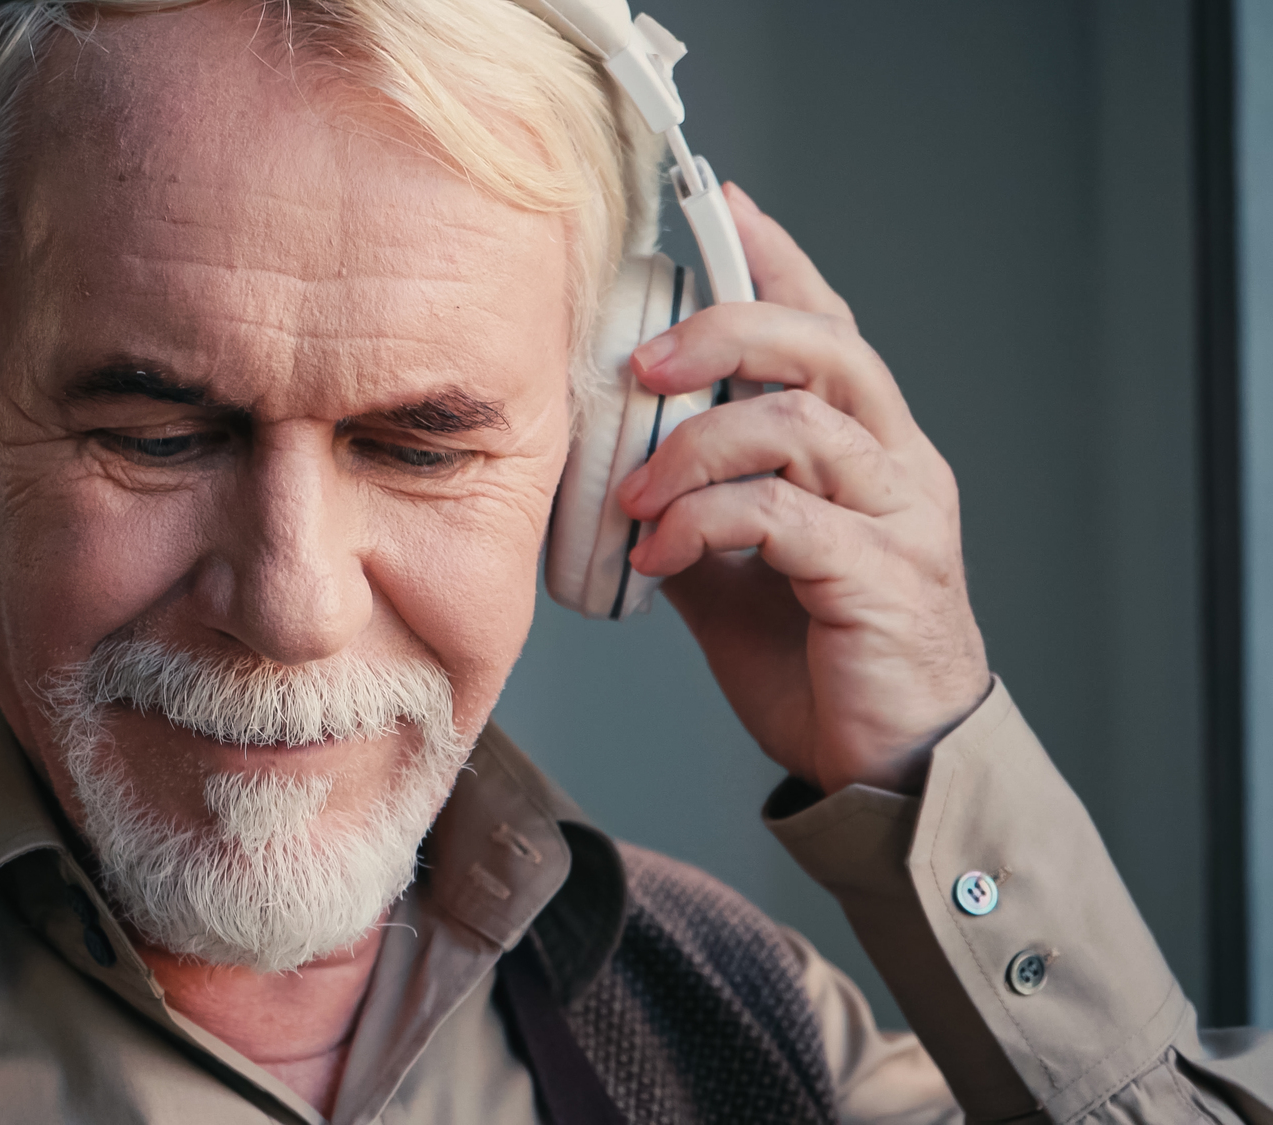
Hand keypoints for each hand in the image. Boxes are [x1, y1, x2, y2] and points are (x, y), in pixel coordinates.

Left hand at [615, 184, 991, 795]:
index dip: (777, 260)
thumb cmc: (819, 662)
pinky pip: (784, 516)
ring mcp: (901, 518)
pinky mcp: (885, 578)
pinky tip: (660, 557)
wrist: (888, 770)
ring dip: (692, 450)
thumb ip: (694, 508)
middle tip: (641, 366)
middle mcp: (899, 464)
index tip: (720, 207)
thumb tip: (608, 469)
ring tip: (633, 500)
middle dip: (721, 336)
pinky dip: (704, 524)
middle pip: (822, 347)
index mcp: (867, 447)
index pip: (827, 323)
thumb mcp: (734, 573)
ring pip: (798, 424)